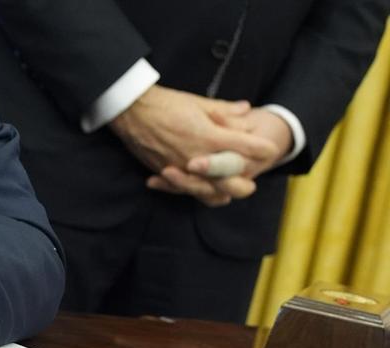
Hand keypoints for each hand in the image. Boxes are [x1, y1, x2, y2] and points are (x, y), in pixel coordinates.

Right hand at [110, 85, 280, 206]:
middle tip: (251, 175)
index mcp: (208, 136)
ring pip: (210, 192)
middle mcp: (196, 158)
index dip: (263, 149)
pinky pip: (185, 191)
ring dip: (223, 190)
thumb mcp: (198, 102)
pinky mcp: (165, 174)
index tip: (270, 149)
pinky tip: (202, 188)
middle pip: (231, 181)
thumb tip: (246, 110)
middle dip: (246, 180)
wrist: (131, 111)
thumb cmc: (164, 103)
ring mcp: (180, 169)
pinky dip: (196, 191)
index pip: (246, 148)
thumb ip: (224, 110)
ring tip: (230, 186)